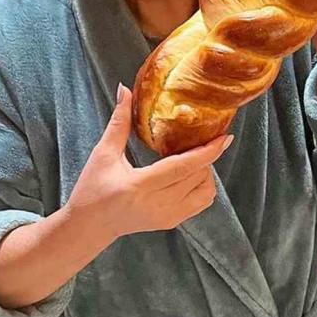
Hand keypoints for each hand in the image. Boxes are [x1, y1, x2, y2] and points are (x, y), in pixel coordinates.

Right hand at [65, 84, 231, 241]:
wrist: (91, 226)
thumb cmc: (92, 188)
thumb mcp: (103, 154)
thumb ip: (119, 122)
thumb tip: (125, 89)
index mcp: (138, 186)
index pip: (182, 168)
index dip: (207, 152)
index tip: (225, 137)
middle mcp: (157, 205)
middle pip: (197, 176)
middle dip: (206, 155)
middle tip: (203, 137)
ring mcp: (167, 217)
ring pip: (205, 190)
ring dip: (205, 170)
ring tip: (192, 157)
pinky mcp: (172, 222)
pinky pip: (202, 202)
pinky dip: (204, 184)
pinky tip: (191, 173)